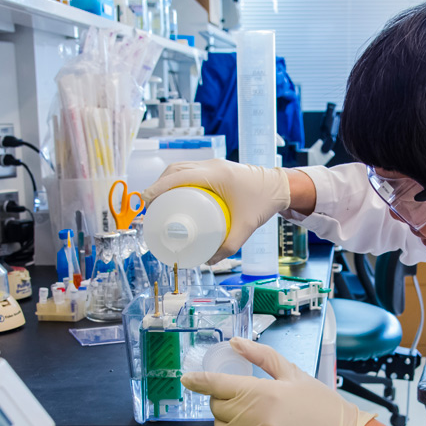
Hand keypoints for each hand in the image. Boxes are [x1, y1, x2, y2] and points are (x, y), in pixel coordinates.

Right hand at [140, 159, 290, 263]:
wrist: (280, 187)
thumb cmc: (263, 202)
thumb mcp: (246, 226)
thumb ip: (229, 246)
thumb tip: (208, 261)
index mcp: (216, 174)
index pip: (178, 176)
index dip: (158, 188)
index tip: (145, 202)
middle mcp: (211, 165)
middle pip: (174, 170)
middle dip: (158, 187)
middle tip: (150, 208)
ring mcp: (212, 165)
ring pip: (180, 168)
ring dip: (166, 182)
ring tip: (159, 204)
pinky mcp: (215, 169)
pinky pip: (189, 170)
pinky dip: (177, 180)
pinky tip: (174, 196)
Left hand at [181, 337, 375, 425]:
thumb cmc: (318, 404)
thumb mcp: (292, 372)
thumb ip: (261, 356)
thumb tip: (236, 343)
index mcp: (262, 392)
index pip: (218, 384)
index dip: (199, 380)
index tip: (188, 378)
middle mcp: (253, 417)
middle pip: (217, 405)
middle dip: (222, 397)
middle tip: (240, 394)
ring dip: (226, 418)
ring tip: (248, 412)